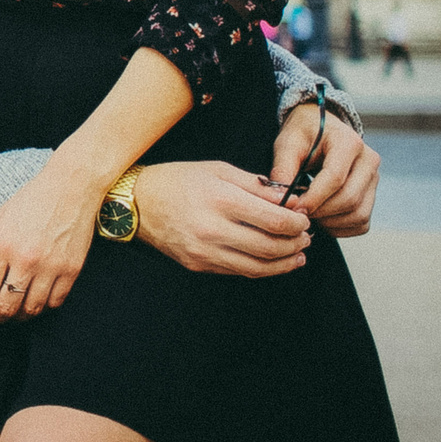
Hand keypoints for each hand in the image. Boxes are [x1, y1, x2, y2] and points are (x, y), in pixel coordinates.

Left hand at [0, 163, 100, 320]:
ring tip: (15, 314)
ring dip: (20, 317)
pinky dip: (43, 307)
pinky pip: (55, 302)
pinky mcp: (71, 270)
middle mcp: (25, 260)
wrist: (70, 188)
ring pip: (32, 309)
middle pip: (6, 307)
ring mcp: (50, 267)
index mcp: (1, 246)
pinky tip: (36, 303)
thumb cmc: (31, 201)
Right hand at [135, 161, 308, 275]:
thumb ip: (255, 185)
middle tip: (306, 236)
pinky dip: (262, 269)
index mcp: (220, 199)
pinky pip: (238, 272)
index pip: (274, 220)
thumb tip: (289, 200)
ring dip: (285, 263)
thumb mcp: (217, 169)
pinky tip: (273, 262)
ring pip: (258, 267)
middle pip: (270, 247)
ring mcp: (204, 251)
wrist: (134, 203)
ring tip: (298, 254)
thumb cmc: (176, 180)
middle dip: (296, 243)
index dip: (297, 222)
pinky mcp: (198, 265)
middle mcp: (212, 229)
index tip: (304, 218)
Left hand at [285, 108, 378, 236]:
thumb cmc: (303, 134)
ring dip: (331, 222)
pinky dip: (342, 227)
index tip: (295, 208)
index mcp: (348, 143)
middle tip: (298, 214)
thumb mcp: (288, 143)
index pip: (335, 178)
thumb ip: (283, 169)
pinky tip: (322, 219)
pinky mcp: (372, 194)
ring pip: (358, 214)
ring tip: (309, 215)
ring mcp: (373, 179)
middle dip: (321, 212)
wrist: (319, 128)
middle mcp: (368, 161)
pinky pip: (362, 222)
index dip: (314, 198)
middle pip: (350, 198)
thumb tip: (282, 198)